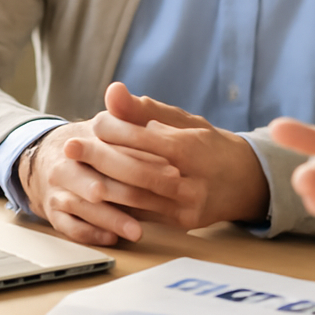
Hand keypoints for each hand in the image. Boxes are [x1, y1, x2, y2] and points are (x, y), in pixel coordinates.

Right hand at [18, 118, 184, 246]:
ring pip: (85, 207)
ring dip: (113, 219)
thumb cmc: (90, 144)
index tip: (172, 170)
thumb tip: (140, 109)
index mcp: (84, 140)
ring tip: (138, 231)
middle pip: (101, 182)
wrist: (48, 157)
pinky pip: (70, 227)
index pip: (115, 151)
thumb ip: (127, 117)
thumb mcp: (106, 125)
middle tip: (162, 201)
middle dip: (134, 193)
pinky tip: (112, 238)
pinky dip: (91, 233)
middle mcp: (67, 165)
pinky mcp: (53, 213)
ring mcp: (58, 190)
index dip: (145, 161)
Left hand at [83, 82, 269, 228]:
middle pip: (137, 171)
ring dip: (102, 184)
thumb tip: (112, 91)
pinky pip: (142, 215)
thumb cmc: (208, 145)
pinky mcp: (181, 224)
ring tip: (75, 170)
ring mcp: (187, 206)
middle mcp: (192, 180)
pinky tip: (94, 193)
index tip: (93, 121)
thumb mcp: (182, 120)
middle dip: (99, 157)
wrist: (244, 181)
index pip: (145, 138)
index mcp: (192, 147)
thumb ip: (145, 109)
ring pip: (136, 198)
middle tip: (70, 146)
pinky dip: (116, 204)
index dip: (116, 129)